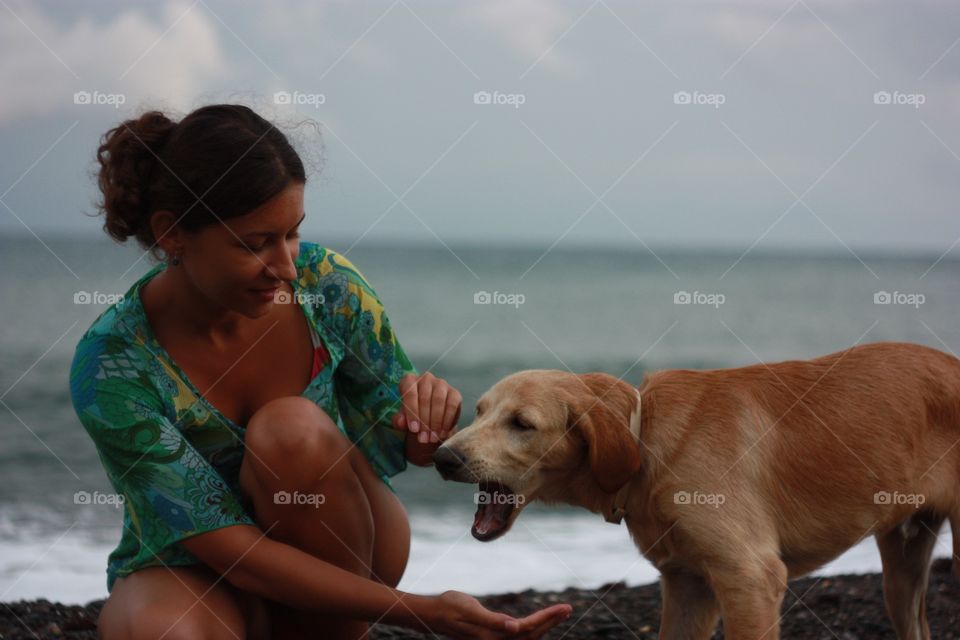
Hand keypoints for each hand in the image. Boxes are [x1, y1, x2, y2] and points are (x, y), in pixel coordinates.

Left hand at [392, 372, 461, 443]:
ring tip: (432, 438)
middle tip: (423, 438)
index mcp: (409, 381)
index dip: (412, 412)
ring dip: (435, 423)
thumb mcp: (403, 419)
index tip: (414, 429)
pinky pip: (452, 406)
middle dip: (424, 421)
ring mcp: (441, 384)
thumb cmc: (413, 415)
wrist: (430, 418)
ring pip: (438, 401)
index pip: (410, 393)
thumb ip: (399, 421)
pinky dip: (447, 421)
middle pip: (425, 398)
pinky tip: (442, 433)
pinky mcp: (454, 393)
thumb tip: (401, 422)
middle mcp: (425, 378)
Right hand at [422, 590, 571, 638]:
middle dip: (551, 622)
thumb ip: (492, 621)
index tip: (563, 608)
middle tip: (569, 608)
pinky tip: (539, 622)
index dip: (547, 619)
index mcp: (493, 636)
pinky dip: (532, 629)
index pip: (528, 629)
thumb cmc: (449, 607)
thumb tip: (515, 628)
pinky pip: (518, 636)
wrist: (432, 613)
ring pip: (527, 638)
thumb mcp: (469, 609)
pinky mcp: (492, 637)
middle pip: (531, 635)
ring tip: (559, 613)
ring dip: (544, 626)